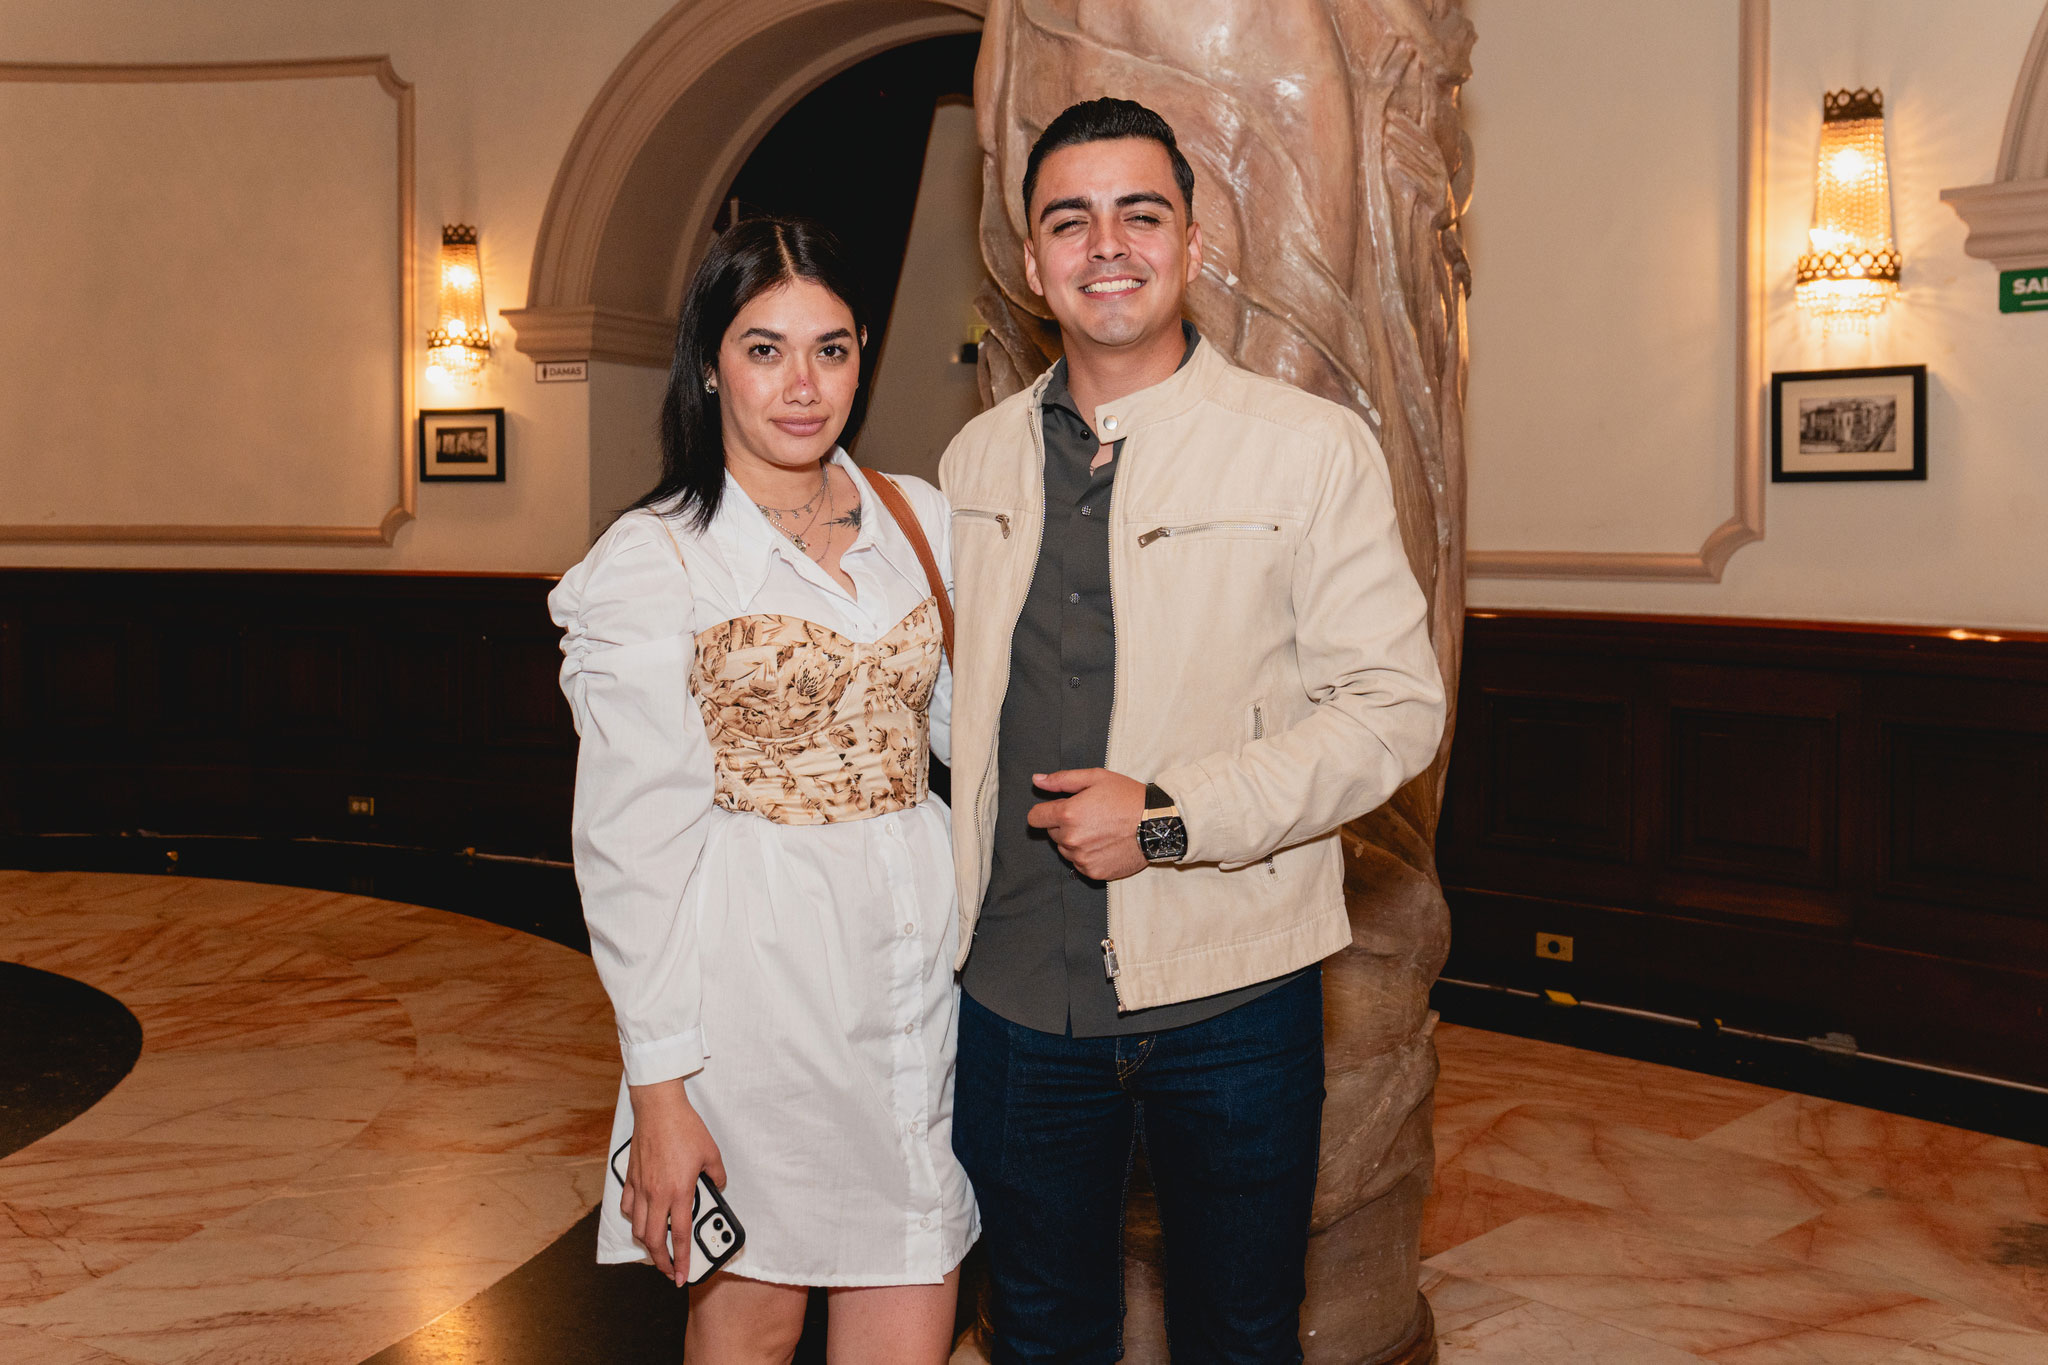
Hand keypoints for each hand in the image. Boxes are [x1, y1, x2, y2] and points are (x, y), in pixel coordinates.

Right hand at [622, 1077, 725, 1285]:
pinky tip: (639, 1219)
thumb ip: (717, 1175)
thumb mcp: (711, 1152)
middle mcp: (657, 1194)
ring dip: (646, 1243)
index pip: (680, 1236)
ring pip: (636, 1227)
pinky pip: (626, 1206)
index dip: (681, 1260)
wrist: (658, 1108)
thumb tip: (717, 1186)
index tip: (681, 1276)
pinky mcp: (630, 1177)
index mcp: (679, 1191)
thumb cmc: (684, 1128)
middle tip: (668, 1270)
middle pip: (653, 1240)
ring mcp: (640, 1187)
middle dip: (660, 1261)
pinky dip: (632, 1218)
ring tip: (656, 1249)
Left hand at [1027, 768, 1148, 880]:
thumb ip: (1062, 780)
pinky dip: (1088, 855)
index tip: (1060, 809)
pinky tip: (1105, 844)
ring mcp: (1081, 859)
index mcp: (1067, 814)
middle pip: (1052, 833)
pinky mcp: (1093, 872)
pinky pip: (1079, 864)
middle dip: (1064, 824)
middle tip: (1090, 816)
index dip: (1046, 811)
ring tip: (1100, 830)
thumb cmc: (1127, 797)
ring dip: (1075, 841)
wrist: (1156, 824)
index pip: (1035, 818)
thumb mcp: (1095, 778)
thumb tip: (1036, 780)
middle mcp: (1071, 839)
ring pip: (1065, 849)